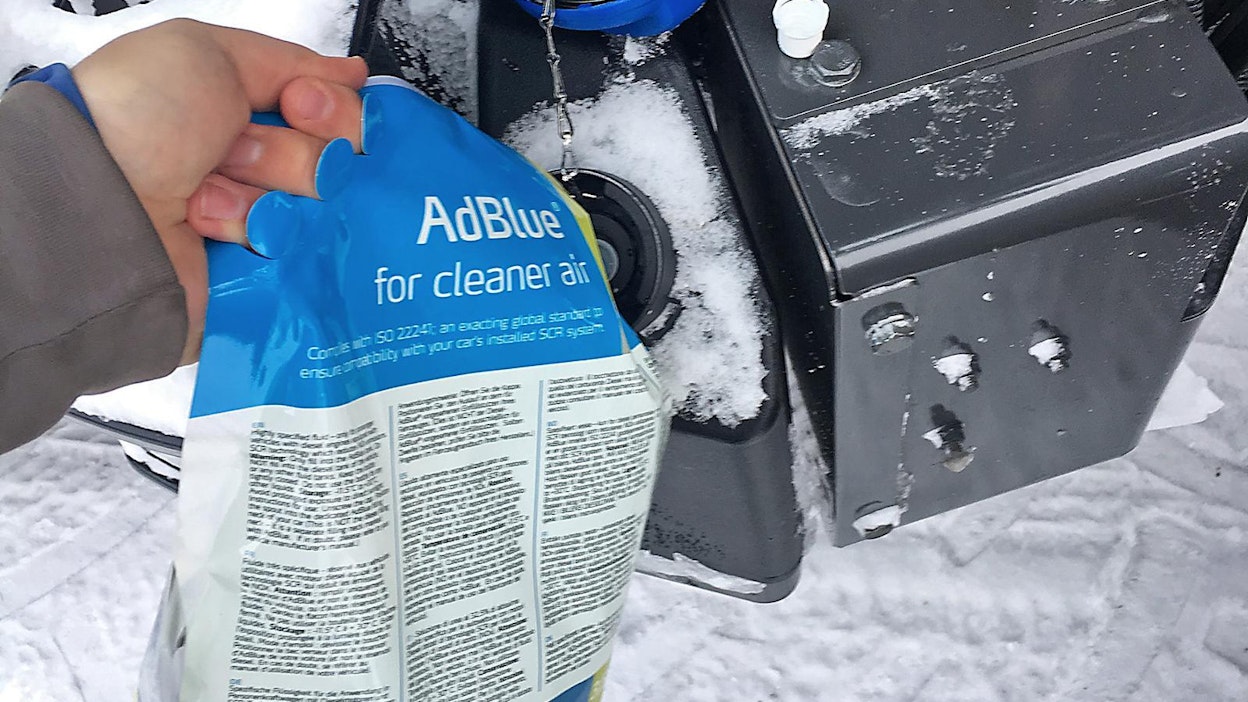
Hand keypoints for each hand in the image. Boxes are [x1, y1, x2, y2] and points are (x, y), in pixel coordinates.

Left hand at [71, 19, 366, 362]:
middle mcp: (251, 159)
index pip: (331, 108)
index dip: (330, 108)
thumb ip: (289, 62)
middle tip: (236, 153)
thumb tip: (351, 73)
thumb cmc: (138, 118)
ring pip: (317, 207)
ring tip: (207, 196)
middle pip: (329, 158)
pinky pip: (298, 252)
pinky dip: (256, 235)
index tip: (301, 108)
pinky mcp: (253, 266)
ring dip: (264, 195)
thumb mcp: (207, 54)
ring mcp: (254, 214)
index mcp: (242, 106)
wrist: (95, 201)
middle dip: (293, 153)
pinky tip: (210, 228)